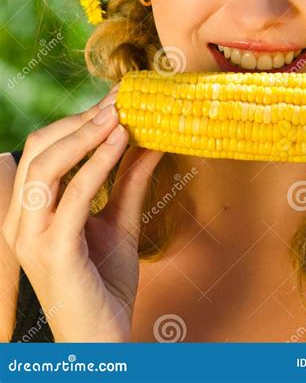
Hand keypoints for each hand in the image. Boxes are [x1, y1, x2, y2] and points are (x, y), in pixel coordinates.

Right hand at [2, 85, 163, 341]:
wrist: (104, 343)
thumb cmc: (105, 285)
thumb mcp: (119, 221)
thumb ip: (129, 180)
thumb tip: (150, 137)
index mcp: (29, 210)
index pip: (44, 149)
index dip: (78, 119)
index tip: (116, 96)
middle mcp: (21, 220)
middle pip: (39, 147)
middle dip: (81, 117)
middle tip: (121, 98)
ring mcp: (32, 235)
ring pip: (48, 164)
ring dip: (85, 132)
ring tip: (120, 112)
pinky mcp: (53, 250)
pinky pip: (73, 195)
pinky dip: (97, 162)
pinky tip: (121, 141)